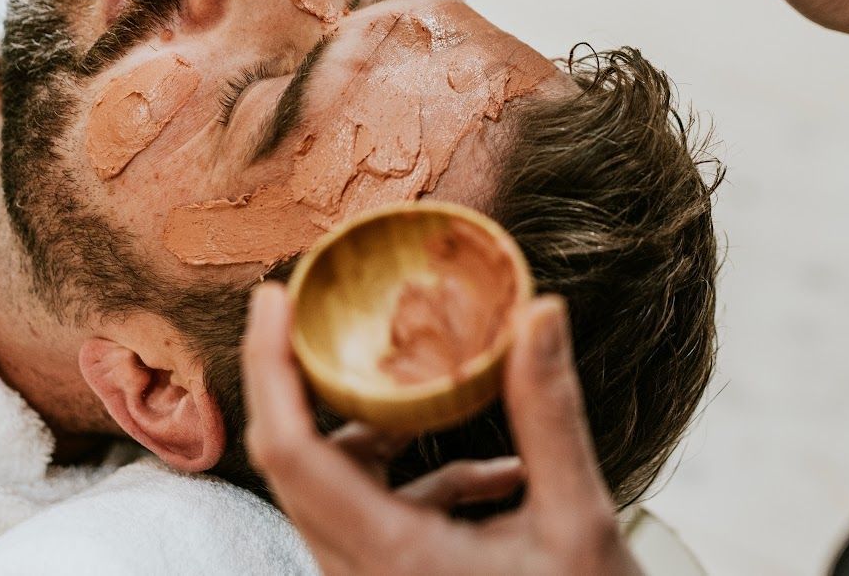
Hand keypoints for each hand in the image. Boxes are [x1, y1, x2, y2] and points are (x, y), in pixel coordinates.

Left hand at [243, 284, 642, 575]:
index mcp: (391, 559)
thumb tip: (538, 314)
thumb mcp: (578, 524)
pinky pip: (377, 520)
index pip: (291, 451)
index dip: (270, 367)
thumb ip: (550, 416)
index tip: (275, 299)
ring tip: (437, 392)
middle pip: (296, 461)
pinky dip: (421, 483)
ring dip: (378, 432)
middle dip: (306, 378)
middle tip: (320, 310)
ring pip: (335, 488)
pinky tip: (498, 477)